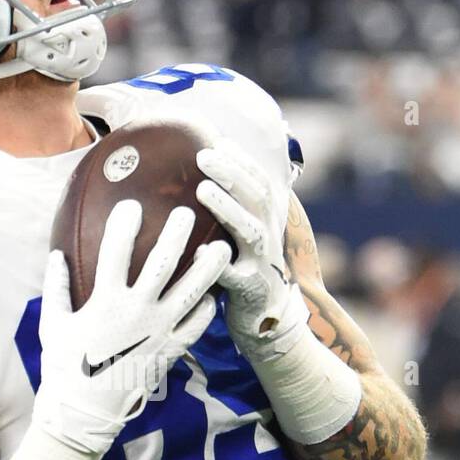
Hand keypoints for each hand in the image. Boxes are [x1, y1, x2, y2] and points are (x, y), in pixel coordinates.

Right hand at [35, 198, 230, 454]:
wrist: (85, 412)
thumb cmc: (64, 368)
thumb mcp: (52, 325)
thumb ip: (55, 288)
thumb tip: (55, 256)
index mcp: (105, 301)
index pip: (116, 252)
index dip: (124, 225)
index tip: (132, 204)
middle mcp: (136, 312)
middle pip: (163, 263)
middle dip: (176, 234)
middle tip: (187, 212)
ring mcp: (158, 332)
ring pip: (190, 292)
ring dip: (207, 268)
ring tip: (221, 247)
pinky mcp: (170, 351)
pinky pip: (195, 327)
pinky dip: (206, 311)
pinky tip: (211, 296)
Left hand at [195, 140, 307, 355]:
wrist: (265, 320)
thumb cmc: (241, 271)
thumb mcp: (238, 238)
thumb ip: (226, 211)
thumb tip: (191, 180)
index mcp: (266, 220)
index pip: (259, 182)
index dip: (242, 160)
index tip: (218, 139)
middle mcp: (269, 236)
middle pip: (257, 196)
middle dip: (233, 172)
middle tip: (204, 155)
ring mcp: (262, 262)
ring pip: (249, 230)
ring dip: (227, 207)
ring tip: (202, 190)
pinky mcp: (251, 290)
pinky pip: (234, 276)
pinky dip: (218, 263)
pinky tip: (199, 252)